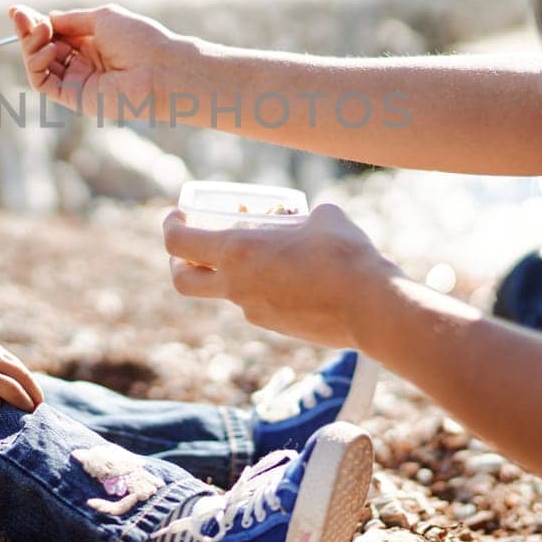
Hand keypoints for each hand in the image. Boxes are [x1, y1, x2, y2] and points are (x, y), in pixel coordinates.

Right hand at [9, 3, 176, 120]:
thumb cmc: (140, 40)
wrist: (160, 69)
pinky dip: (36, 65)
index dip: (34, 22)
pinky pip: (43, 83)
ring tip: (40, 31)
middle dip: (28, 31)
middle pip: (42, 48)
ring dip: (31, 45)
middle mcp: (83, 62)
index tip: (16, 10)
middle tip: (19, 16)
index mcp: (91, 42)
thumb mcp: (102, 18)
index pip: (54, 33)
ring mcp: (77, 81)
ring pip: (39, 65)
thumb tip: (47, 17)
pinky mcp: (74, 98)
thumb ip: (71, 20)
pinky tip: (46, 49)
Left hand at [163, 203, 399, 348]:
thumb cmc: (344, 254)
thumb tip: (306, 218)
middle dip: (179, 262)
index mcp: (237, 252)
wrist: (370, 307)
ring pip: (226, 291)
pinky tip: (292, 273)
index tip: (177, 215)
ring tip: (266, 250)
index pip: (178, 243)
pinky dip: (261, 286)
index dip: (170, 226)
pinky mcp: (276, 326)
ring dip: (232, 270)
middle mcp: (236, 286)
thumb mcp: (322, 216)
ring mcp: (254, 311)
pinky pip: (256, 302)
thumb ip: (301, 216)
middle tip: (193, 245)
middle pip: (183, 281)